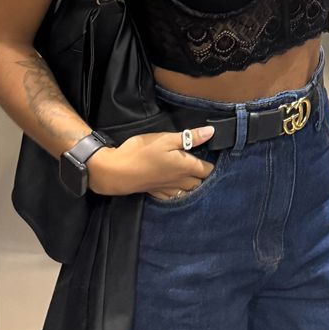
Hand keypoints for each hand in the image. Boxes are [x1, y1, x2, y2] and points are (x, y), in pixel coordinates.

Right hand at [87, 126, 216, 198]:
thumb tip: (211, 132)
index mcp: (186, 167)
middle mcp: (180, 181)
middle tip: (199, 163)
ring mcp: (168, 189)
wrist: (117, 171)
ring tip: (190, 175)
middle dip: (203, 175)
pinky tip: (175, 186)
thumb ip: (189, 137)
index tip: (209, 154)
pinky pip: (174, 196)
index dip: (211, 163)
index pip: (208, 170)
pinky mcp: (157, 193)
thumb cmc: (142, 152)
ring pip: (188, 192)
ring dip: (192, 185)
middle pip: (200, 183)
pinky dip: (178, 193)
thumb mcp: (166, 139)